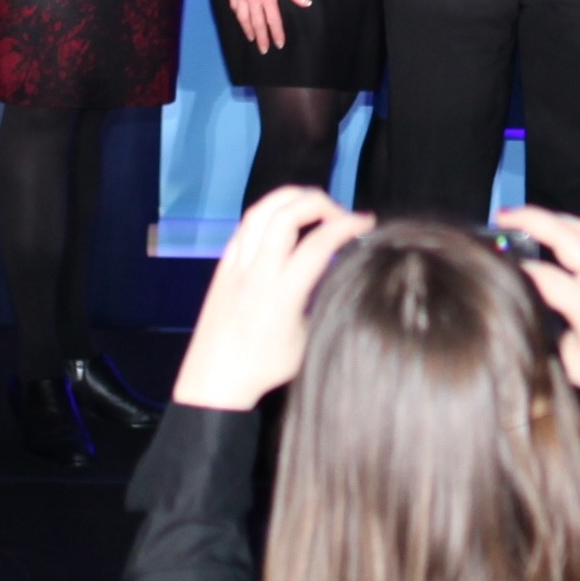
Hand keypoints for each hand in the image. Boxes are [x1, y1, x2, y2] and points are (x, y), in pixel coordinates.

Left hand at [170, 189, 373, 410]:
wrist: (213, 381)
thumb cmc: (263, 369)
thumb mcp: (307, 341)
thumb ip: (322, 304)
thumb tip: (343, 278)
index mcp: (282, 295)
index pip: (319, 244)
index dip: (347, 225)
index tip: (366, 223)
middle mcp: (256, 274)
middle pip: (286, 214)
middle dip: (318, 202)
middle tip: (339, 213)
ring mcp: (235, 267)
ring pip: (259, 212)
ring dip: (290, 198)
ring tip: (312, 205)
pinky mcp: (222, 268)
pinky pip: (244, 227)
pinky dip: (267, 214)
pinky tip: (282, 222)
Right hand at [227, 0, 312, 54]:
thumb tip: (306, 2)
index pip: (273, 20)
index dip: (276, 33)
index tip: (279, 44)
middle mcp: (253, 0)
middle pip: (257, 24)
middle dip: (261, 38)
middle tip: (263, 50)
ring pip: (244, 18)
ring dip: (248, 30)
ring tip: (252, 39)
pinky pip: (234, 8)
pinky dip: (238, 16)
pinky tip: (239, 20)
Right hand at [501, 209, 579, 433]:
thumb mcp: (570, 360)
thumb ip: (552, 326)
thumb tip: (537, 301)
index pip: (546, 276)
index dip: (518, 268)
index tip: (498, 264)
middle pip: (568, 237)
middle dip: (532, 219)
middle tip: (504, 215)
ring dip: (557, 218)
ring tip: (531, 217)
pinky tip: (568, 228)